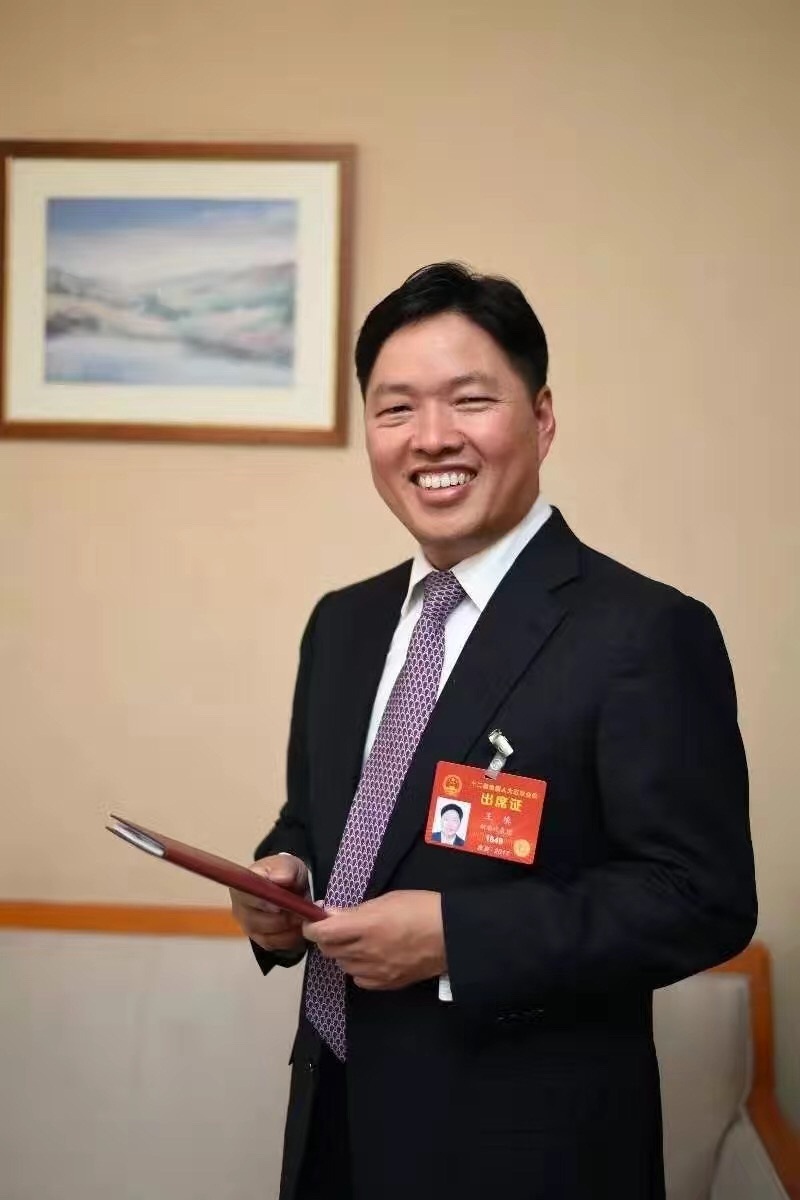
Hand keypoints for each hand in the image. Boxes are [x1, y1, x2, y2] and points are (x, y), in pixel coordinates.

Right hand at [230, 854, 309, 953]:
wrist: (289, 885)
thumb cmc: (284, 872)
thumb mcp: (288, 864)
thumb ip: (284, 869)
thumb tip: (279, 879)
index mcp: (242, 886)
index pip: (245, 898)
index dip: (263, 904)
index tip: (279, 905)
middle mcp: (240, 909)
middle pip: (256, 922)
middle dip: (282, 918)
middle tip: (301, 911)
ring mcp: (248, 927)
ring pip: (268, 937)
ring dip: (289, 929)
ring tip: (302, 916)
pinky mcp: (260, 940)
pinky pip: (276, 946)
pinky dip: (291, 938)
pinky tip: (298, 926)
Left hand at [303, 890, 445, 989]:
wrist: (453, 936)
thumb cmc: (422, 908)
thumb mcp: (388, 899)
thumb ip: (357, 910)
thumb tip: (331, 914)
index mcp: (366, 925)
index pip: (323, 932)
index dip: (312, 926)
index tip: (313, 920)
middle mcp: (366, 951)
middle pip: (329, 950)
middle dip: (326, 938)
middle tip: (336, 927)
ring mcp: (376, 971)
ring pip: (342, 965)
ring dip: (342, 953)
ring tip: (356, 941)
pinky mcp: (387, 984)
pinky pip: (359, 979)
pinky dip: (358, 968)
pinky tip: (369, 958)